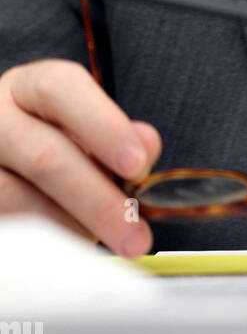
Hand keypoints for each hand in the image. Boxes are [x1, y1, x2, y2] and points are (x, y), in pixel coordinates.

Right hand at [0, 59, 161, 256]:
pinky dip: (51, 242)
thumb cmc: (52, 139)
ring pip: (21, 202)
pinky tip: (76, 245)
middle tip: (136, 236)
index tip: (137, 166)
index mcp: (27, 87)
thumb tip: (145, 146)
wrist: (6, 162)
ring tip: (109, 241)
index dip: (103, 126)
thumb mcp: (84, 123)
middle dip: (98, 200)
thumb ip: (118, 132)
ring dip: (75, 228)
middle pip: (44, 156)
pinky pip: (15, 229)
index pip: (60, 89)